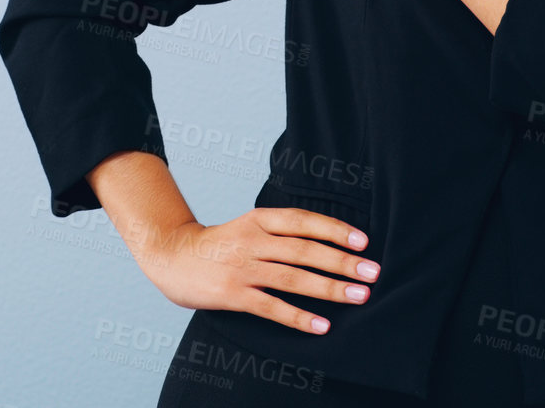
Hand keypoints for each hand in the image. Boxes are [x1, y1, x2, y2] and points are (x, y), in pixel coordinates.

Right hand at [132, 208, 381, 334]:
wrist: (171, 255)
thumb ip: (281, 232)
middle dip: (342, 262)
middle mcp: (252, 240)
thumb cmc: (220, 243)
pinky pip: (271, 307)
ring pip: (293, 278)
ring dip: (329, 288)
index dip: (335, 229)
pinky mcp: (232, 294)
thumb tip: (328, 243)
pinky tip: (322, 325)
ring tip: (358, 296)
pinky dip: (299, 317)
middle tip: (372, 272)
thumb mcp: (249, 225)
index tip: (363, 242)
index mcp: (259, 219)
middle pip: (304, 250)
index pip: (303, 221)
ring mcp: (242, 268)